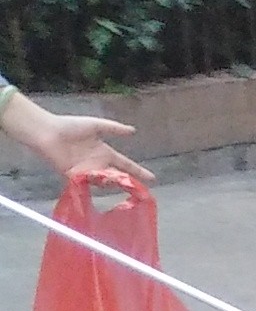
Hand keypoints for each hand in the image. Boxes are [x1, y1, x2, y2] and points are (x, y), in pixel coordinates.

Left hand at [7, 103, 148, 188]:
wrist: (47, 132)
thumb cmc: (69, 126)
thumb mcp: (95, 124)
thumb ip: (114, 128)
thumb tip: (133, 130)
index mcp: (104, 153)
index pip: (126, 164)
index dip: (138, 171)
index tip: (152, 178)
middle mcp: (98, 164)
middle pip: (117, 176)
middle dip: (127, 182)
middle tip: (136, 187)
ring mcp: (86, 171)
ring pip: (104, 182)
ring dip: (111, 182)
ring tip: (117, 180)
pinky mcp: (73, 176)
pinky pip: (87, 184)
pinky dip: (93, 184)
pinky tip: (100, 182)